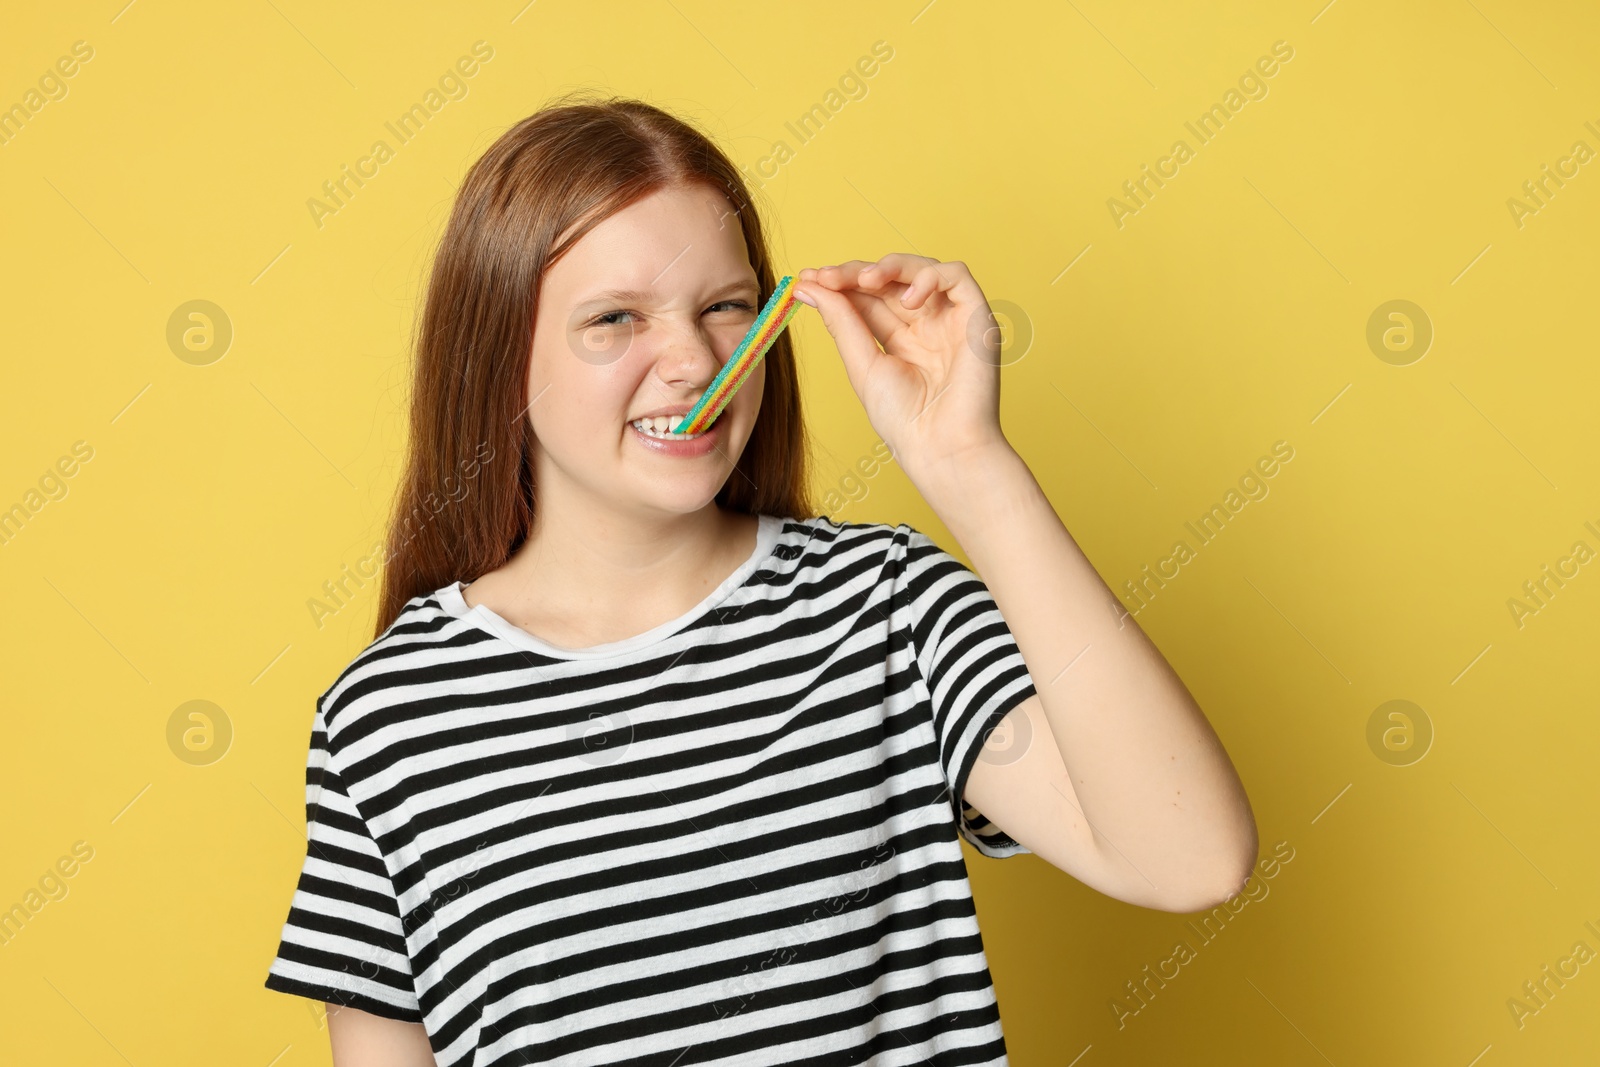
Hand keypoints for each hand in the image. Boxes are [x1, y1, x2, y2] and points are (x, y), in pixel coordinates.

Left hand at [794, 254, 1011, 481]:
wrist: (941, 447)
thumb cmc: (905, 419)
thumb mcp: (862, 365)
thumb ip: (841, 322)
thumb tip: (808, 286)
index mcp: (900, 339)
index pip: (868, 297)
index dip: (840, 283)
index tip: (808, 278)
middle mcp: (926, 325)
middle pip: (890, 280)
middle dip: (856, 272)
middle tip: (827, 276)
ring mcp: (951, 319)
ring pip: (921, 269)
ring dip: (890, 266)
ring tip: (865, 280)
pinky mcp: (976, 317)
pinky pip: (957, 275)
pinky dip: (929, 277)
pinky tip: (908, 300)